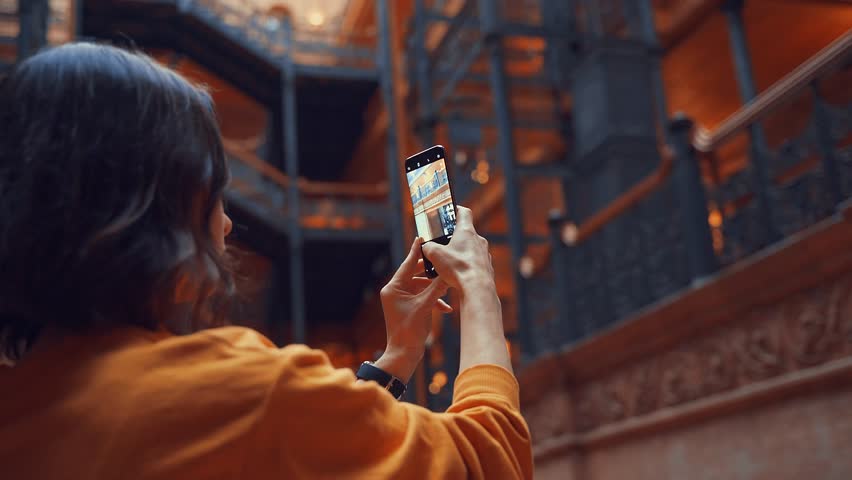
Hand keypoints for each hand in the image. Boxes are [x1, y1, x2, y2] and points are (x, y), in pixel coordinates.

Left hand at [378, 237, 452, 380]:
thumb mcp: (426, 306)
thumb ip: (436, 288)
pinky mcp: (409, 308)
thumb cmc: (410, 331)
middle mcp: (395, 291)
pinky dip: (434, 300)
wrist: (404, 353)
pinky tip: (447, 308)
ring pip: (421, 286)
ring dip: (435, 288)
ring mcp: (401, 300)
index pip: (407, 264)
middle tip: (443, 263)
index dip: (416, 251)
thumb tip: (447, 274)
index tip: (422, 237)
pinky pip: (422, 298)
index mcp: (393, 287)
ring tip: (449, 287)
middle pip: (415, 274)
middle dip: (431, 272)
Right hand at [421, 206, 493, 291]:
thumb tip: (426, 247)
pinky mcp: (487, 268)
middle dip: (454, 237)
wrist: (477, 288)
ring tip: (449, 263)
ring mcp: (484, 254)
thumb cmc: (458, 268)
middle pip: (466, 233)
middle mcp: (478, 240)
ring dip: (461, 253)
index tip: (450, 211)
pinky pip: (475, 263)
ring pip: (471, 249)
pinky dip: (467, 266)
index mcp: (466, 231)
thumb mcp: (435, 255)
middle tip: (443, 244)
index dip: (456, 210)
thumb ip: (428, 247)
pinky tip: (458, 275)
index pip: (464, 212)